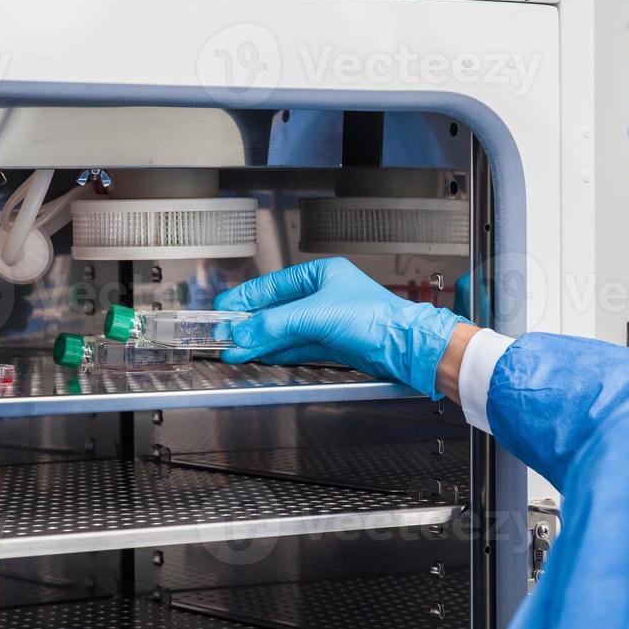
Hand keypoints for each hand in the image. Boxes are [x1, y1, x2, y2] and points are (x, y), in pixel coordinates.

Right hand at [214, 257, 468, 396]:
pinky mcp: (331, 344)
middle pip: (276, 310)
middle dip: (249, 324)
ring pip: (283, 331)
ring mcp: (326, 321)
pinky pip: (295, 346)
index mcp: (321, 274)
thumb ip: (277, 323)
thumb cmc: (377, 318)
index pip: (273, 285)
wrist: (405, 347)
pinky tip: (258, 354)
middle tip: (223, 334)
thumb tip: (245, 331)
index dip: (245, 299)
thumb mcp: (317, 315)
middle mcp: (323, 295)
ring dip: (259, 341)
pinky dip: (275, 351)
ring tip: (234, 349)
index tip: (224, 311)